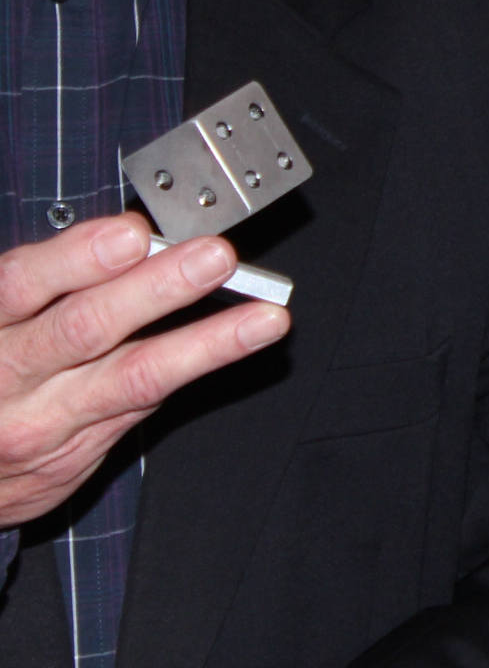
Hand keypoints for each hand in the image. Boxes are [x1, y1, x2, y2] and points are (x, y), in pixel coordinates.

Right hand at [0, 213, 288, 527]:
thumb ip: (48, 282)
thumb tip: (132, 239)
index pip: (21, 286)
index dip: (77, 259)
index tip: (131, 235)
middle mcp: (9, 375)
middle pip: (84, 329)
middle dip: (156, 289)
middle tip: (214, 258)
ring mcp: (44, 421)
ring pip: (131, 379)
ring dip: (206, 343)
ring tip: (262, 318)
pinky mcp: (74, 454)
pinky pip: (143, 405)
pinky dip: (195, 369)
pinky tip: (240, 345)